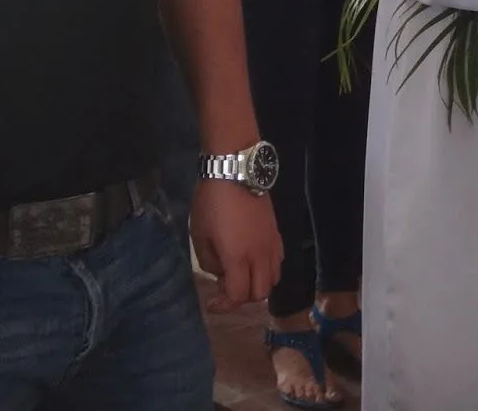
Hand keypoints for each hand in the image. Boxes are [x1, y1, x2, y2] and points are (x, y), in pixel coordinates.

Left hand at [192, 179, 283, 312]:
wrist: (235, 172)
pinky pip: (278, 261)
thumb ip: (209, 261)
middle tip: (225, 288)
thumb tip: (221, 270)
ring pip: (273, 279)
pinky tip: (252, 259)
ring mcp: (271, 244)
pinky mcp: (277, 233)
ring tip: (240, 274)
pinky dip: (267, 269)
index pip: (237, 295)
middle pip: (260, 293)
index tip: (211, 303)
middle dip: (241, 298)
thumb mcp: (199, 235)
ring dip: (257, 284)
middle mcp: (259, 255)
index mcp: (238, 257)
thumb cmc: (211, 203)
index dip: (224, 306)